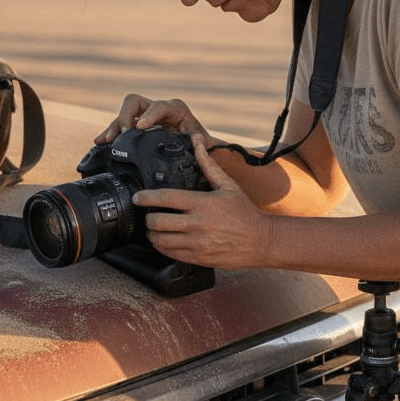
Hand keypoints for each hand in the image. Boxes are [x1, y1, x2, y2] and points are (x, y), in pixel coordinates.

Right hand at [94, 94, 215, 149]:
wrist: (192, 145)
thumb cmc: (197, 140)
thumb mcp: (202, 140)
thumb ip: (202, 141)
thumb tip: (199, 141)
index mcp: (173, 108)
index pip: (159, 106)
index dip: (149, 115)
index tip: (140, 127)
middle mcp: (155, 109)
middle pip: (134, 102)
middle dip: (126, 116)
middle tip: (125, 134)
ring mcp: (143, 116)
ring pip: (123, 115)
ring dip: (114, 127)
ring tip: (106, 140)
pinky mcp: (135, 126)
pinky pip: (119, 127)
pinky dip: (109, 133)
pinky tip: (99, 142)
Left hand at [134, 144, 273, 269]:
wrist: (261, 240)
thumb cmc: (244, 212)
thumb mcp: (228, 185)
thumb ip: (208, 166)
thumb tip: (198, 143)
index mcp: (203, 203)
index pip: (166, 198)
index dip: (146, 197)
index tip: (138, 197)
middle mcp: (198, 224)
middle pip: (157, 222)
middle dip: (147, 218)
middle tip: (147, 215)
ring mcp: (197, 243)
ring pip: (160, 240)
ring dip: (152, 234)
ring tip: (153, 229)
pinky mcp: (198, 258)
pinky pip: (170, 254)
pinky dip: (162, 247)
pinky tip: (164, 241)